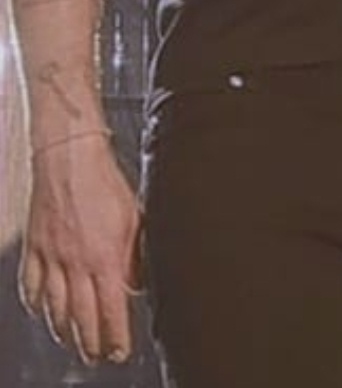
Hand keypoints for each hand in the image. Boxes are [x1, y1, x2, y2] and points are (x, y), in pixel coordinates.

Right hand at [18, 134, 142, 366]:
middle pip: (81, 318)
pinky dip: (37, 305)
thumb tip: (137, 284)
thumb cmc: (105, 182)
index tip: (119, 351)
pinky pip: (31, 287)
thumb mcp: (134, 219)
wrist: (70, 157)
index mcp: (105, 258)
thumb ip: (136, 256)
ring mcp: (51, 258)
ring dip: (64, 331)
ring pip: (54, 309)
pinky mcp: (34, 248)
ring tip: (73, 341)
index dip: (115, 338)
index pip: (111, 312)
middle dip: (90, 343)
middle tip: (96, 355)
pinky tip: (44, 311)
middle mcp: (76, 263)